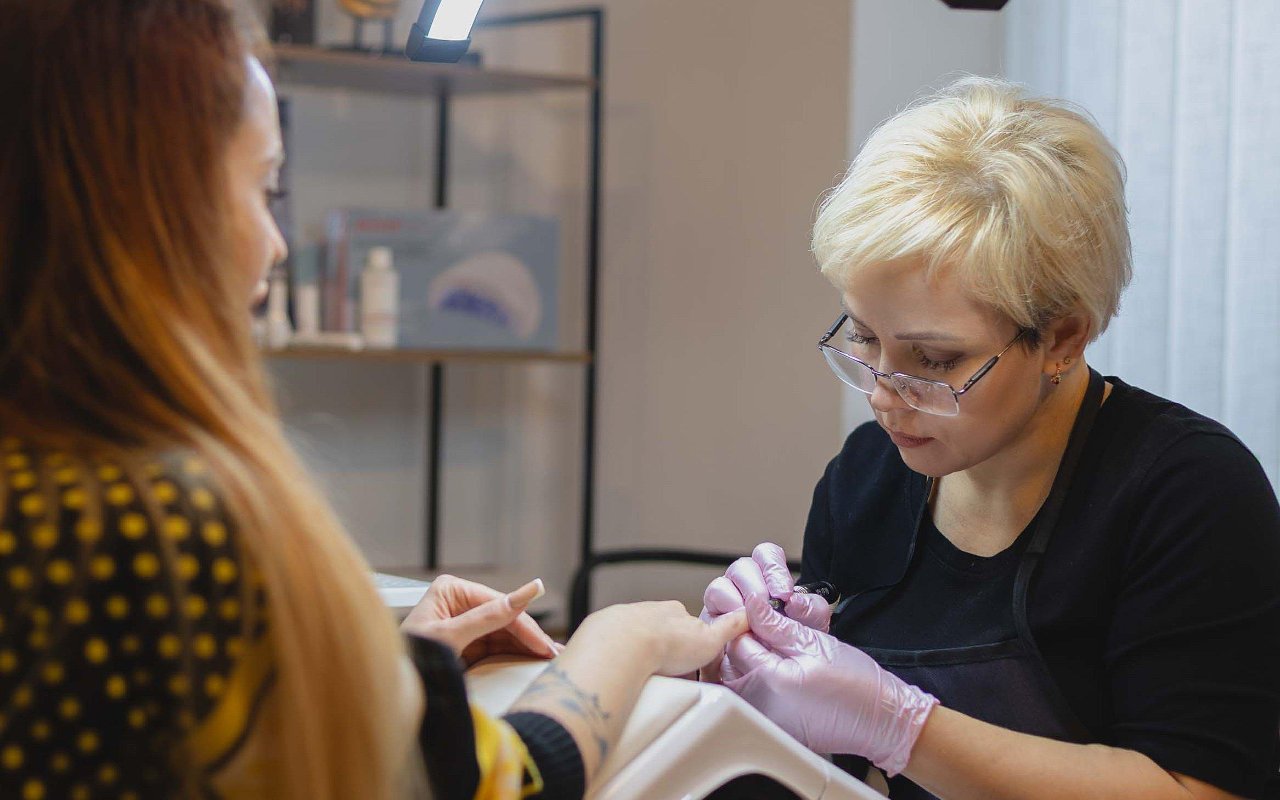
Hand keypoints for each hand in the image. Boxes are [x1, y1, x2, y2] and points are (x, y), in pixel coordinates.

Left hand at [401, 574, 560, 665]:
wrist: (389, 687)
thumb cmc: (409, 657)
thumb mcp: (451, 637)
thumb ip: (490, 616)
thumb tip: (528, 592)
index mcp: (452, 589)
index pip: (499, 605)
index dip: (525, 626)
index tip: (545, 645)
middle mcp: (458, 601)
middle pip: (504, 618)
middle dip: (528, 637)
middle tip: (553, 654)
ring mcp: (462, 622)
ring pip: (503, 632)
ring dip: (525, 646)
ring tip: (549, 659)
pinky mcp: (465, 642)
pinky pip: (495, 646)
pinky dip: (513, 654)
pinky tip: (530, 660)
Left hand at [576, 601, 748, 676]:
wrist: (622, 645)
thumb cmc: (664, 644)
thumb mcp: (708, 640)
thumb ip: (729, 628)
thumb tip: (748, 616)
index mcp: (673, 612)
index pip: (686, 627)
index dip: (689, 647)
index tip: (687, 662)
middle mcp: (647, 613)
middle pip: (659, 634)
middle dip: (664, 652)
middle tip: (668, 675)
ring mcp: (623, 624)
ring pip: (635, 641)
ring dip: (640, 657)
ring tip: (646, 679)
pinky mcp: (602, 639)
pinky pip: (613, 651)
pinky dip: (618, 662)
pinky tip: (624, 676)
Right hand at [698, 543, 831, 681]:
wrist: (784, 678)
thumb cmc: (797, 648)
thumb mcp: (813, 627)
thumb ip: (809, 610)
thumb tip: (795, 601)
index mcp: (767, 578)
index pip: (766, 555)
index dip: (773, 567)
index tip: (784, 592)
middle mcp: (743, 588)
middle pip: (740, 568)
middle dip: (754, 586)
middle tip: (767, 605)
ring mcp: (724, 606)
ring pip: (718, 588)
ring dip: (735, 603)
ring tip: (751, 623)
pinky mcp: (712, 628)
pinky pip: (709, 618)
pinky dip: (723, 626)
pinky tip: (738, 638)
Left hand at [724, 595, 936, 776]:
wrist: (880, 720)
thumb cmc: (856, 685)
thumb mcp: (815, 643)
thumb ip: (777, 625)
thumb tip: (753, 605)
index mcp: (770, 680)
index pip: (736, 642)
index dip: (747, 623)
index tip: (762, 616)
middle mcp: (761, 704)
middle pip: (731, 662)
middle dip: (746, 642)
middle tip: (769, 633)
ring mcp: (765, 718)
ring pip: (738, 680)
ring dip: (749, 662)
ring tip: (777, 653)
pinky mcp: (772, 726)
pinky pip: (751, 698)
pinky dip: (757, 682)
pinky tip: (780, 673)